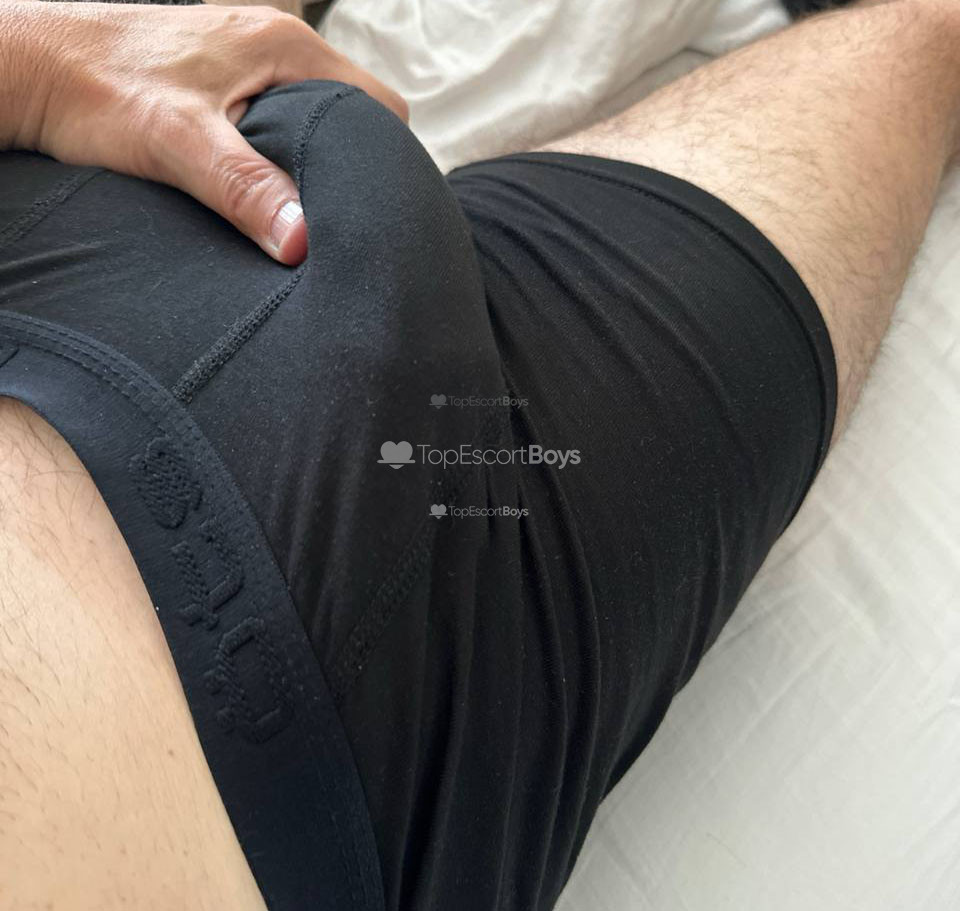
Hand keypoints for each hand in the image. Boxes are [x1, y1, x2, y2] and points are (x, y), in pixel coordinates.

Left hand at [2, 2, 407, 264]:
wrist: (26, 65)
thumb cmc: (94, 90)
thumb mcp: (177, 144)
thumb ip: (245, 189)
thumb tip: (302, 241)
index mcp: (282, 46)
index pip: (379, 106)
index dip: (384, 160)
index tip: (372, 207)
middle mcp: (273, 43)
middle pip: (353, 110)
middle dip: (352, 164)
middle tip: (337, 218)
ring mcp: (247, 56)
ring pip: (316, 114)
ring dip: (313, 160)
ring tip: (301, 208)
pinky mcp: (222, 74)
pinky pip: (281, 114)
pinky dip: (283, 150)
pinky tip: (263, 184)